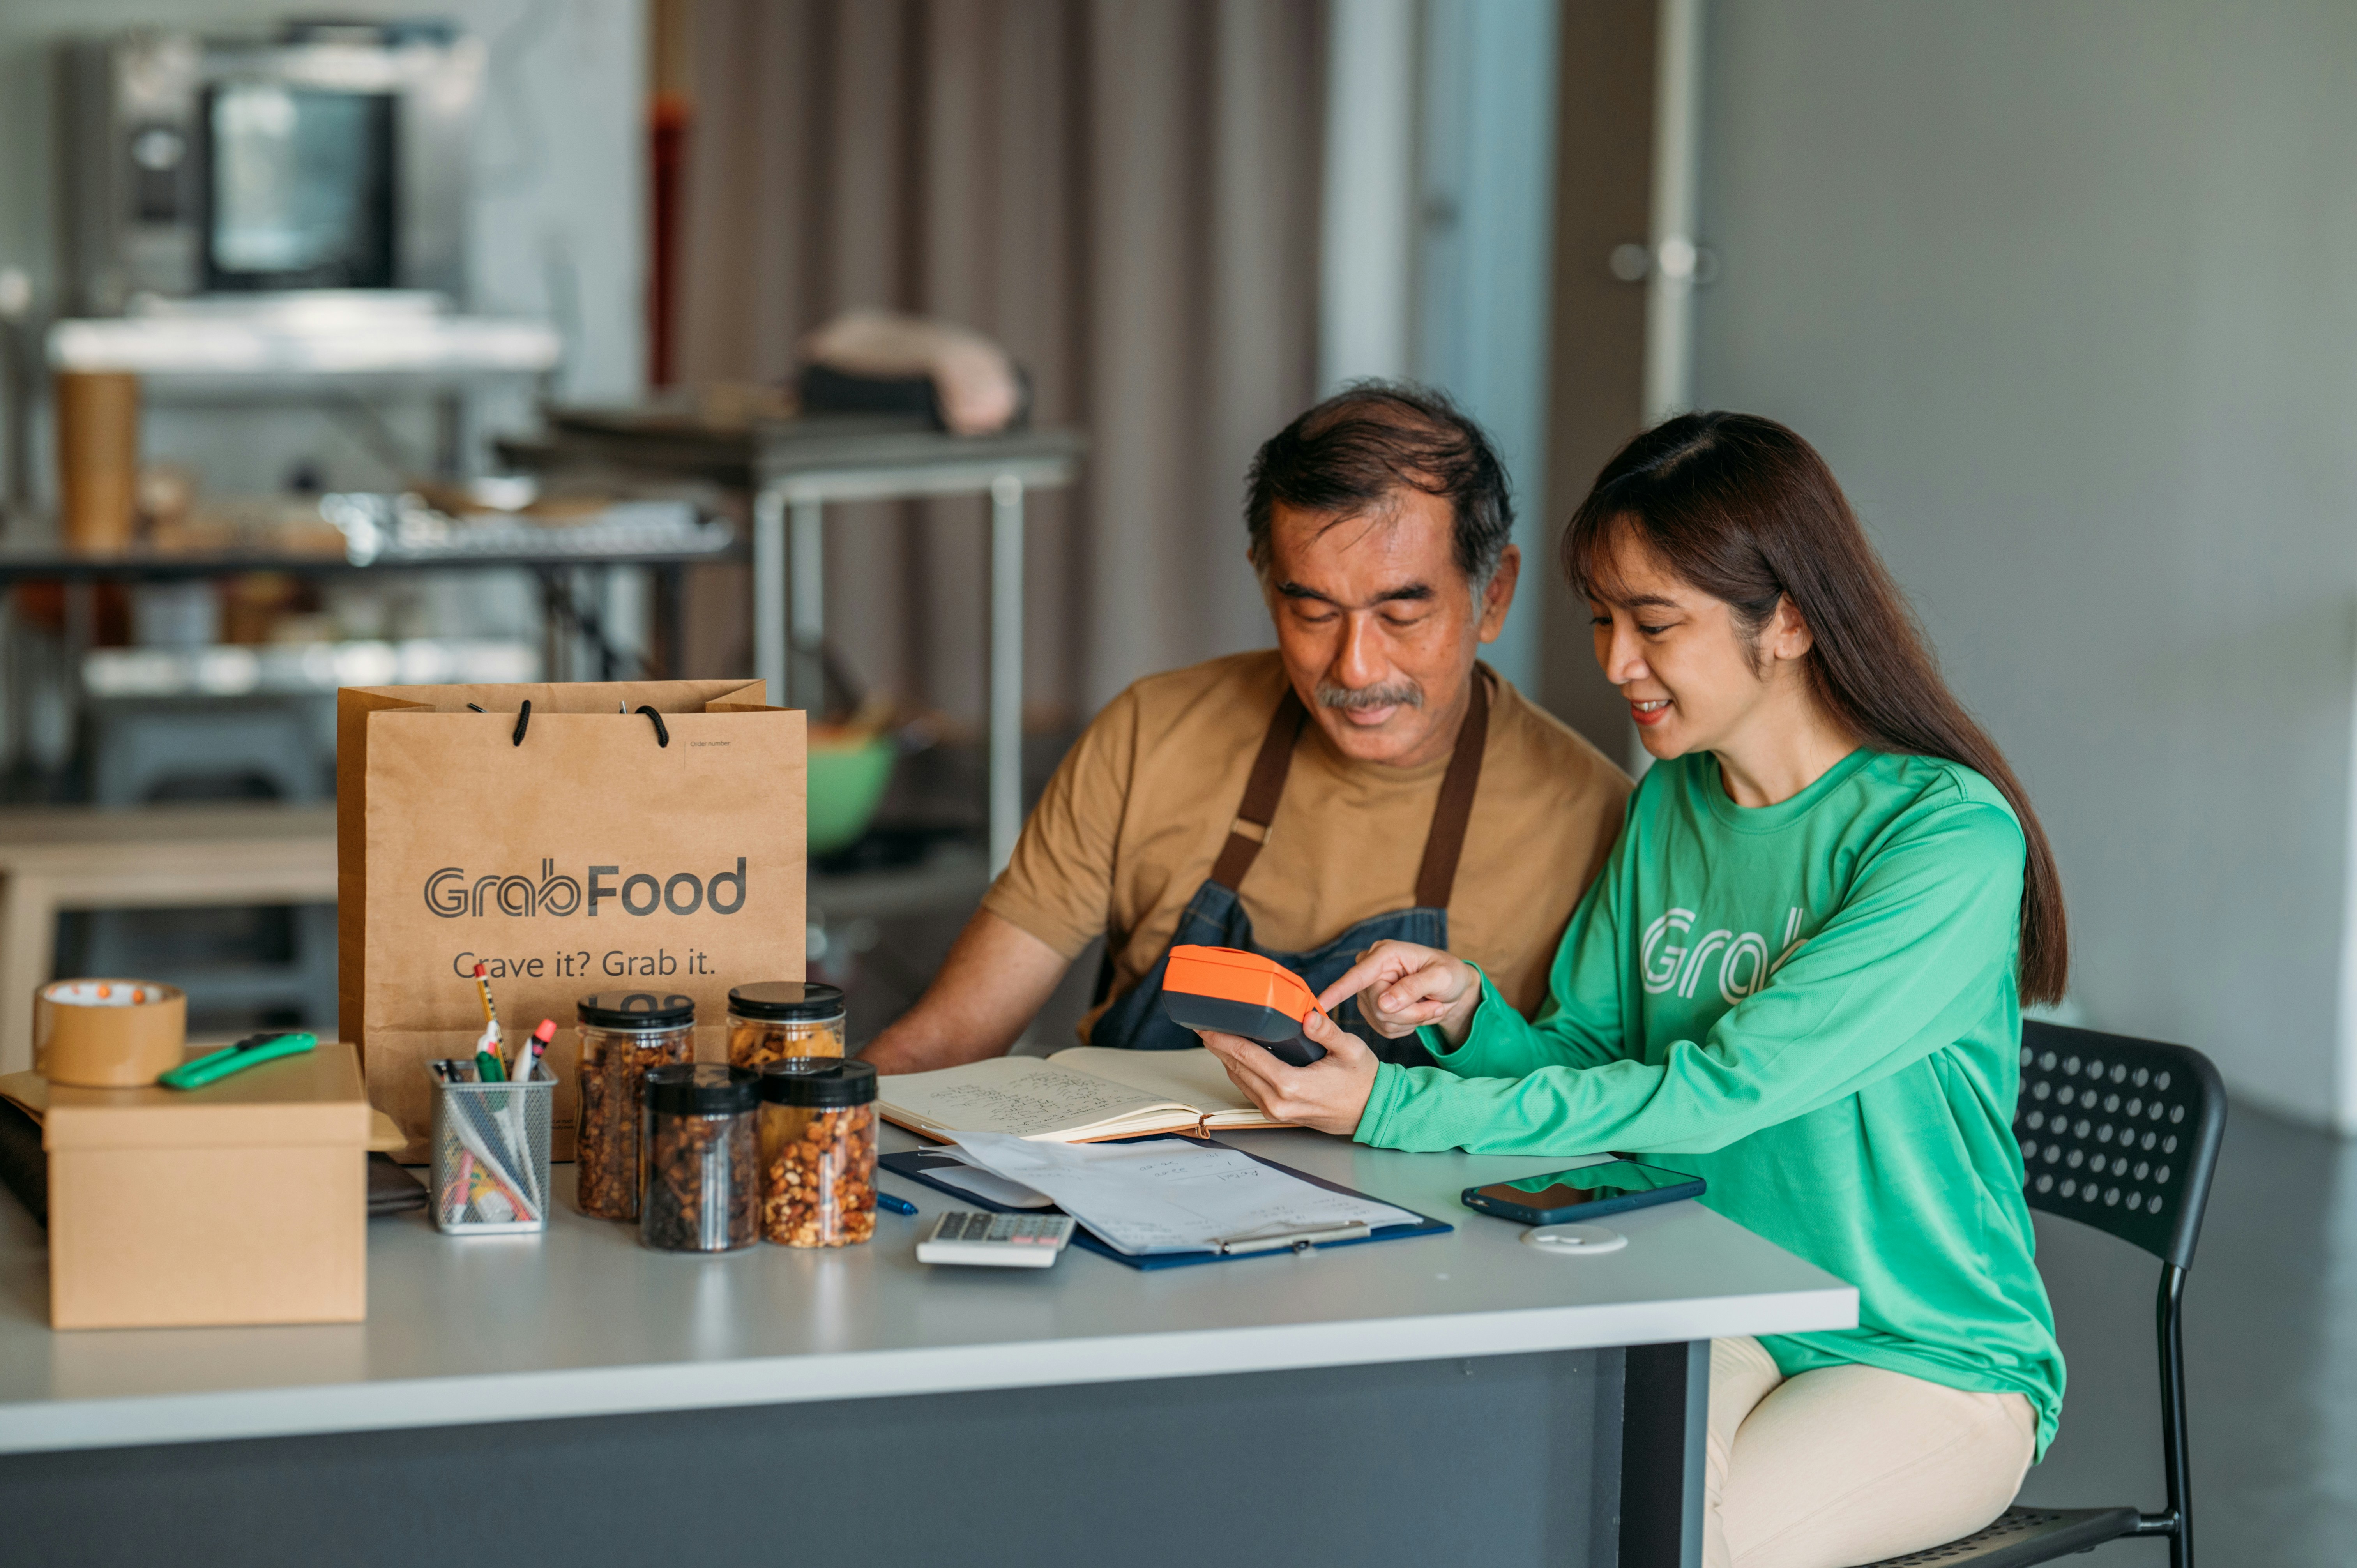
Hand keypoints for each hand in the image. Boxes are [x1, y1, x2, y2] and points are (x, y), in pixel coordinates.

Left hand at [1193, 1008, 1377, 1135]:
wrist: (1370, 1111)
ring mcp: (1275, 1111)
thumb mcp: (1350, 1050)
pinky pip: (1249, 1089)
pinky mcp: (1277, 1113)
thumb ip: (1327, 1032)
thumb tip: (1308, 1016)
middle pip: (1236, 1068)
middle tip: (1204, 1025)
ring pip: (1239, 1080)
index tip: (1206, 1025)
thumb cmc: (1362, 1080)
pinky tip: (1236, 1057)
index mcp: (1291, 1085)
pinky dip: (1239, 1071)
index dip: (1223, 1039)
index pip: (1246, 1057)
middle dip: (1218, 1046)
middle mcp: (1277, 1102)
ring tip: (1216, 1037)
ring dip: (1226, 1059)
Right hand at [1317, 940, 1483, 1046]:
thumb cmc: (1449, 974)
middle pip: (1377, 1005)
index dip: (1337, 990)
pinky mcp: (1373, 1009)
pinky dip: (1406, 1027)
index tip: (1318, 1004)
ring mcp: (1370, 991)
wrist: (1453, 989)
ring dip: (1411, 1020)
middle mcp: (1372, 970)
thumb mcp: (1441, 977)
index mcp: (1385, 954)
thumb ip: (1413, 988)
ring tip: (1430, 1007)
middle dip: (1409, 1013)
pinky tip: (1418, 1013)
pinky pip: (1384, 1029)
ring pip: (1380, 1020)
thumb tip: (1383, 1003)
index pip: (1357, 976)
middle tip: (1435, 1006)